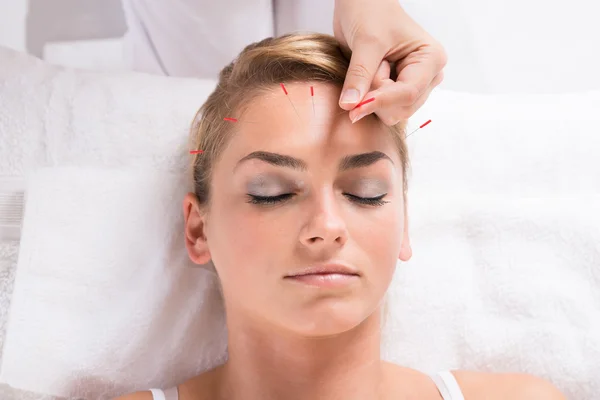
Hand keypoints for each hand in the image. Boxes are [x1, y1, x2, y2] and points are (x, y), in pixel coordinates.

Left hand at [333, 0, 447, 124]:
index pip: (408, 93)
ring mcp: (415, 84)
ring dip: (373, 96)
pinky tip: (369, 76)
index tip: (354, 109)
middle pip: (401, 108)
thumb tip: (350, 106)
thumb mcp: (366, 42)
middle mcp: (428, 75)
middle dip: (377, 96)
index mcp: (431, 59)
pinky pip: (384, 109)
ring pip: (392, 112)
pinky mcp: (399, 90)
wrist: (361, 3)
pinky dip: (370, 98)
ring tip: (370, 67)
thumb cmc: (370, 11)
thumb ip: (359, 75)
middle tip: (368, 68)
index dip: (380, 102)